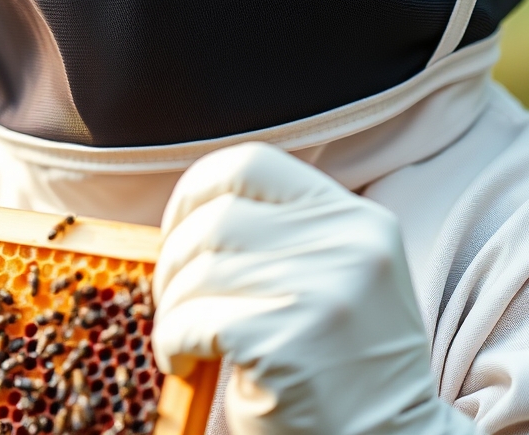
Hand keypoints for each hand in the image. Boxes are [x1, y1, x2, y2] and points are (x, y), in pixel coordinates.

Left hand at [153, 143, 473, 433]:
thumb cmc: (339, 367)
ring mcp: (323, 294)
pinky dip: (171, 344)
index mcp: (356, 220)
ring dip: (172, 309)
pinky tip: (186, 363)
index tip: (178, 229)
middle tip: (174, 302)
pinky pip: (192, 323)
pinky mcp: (289, 344)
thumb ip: (283, 235)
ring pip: (199, 272)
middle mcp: (349, 246)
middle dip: (174, 262)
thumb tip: (189, 213)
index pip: (251, 162)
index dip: (195, 191)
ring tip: (184, 340)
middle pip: (214, 220)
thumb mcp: (335, 279)